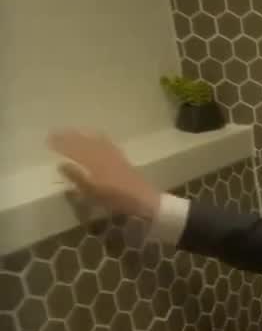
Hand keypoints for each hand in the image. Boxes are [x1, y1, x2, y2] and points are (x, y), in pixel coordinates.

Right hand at [46, 129, 161, 220]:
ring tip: (71, 131)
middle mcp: (103, 155)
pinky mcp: (122, 157)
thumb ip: (76, 177)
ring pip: (95, 140)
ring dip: (82, 134)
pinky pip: (107, 142)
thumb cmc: (116, 199)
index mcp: (93, 163)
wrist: (144, 199)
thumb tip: (61, 164)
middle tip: (56, 132)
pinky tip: (95, 135)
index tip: (49, 140)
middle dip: (69, 136)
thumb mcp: (92, 193)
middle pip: (83, 142)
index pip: (73, 150)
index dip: (61, 144)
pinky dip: (97, 136)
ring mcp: (114, 155)